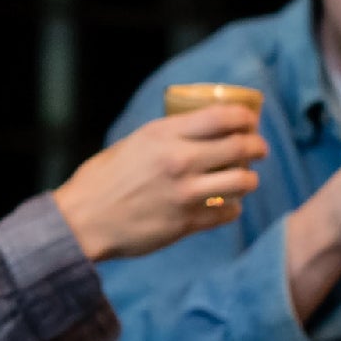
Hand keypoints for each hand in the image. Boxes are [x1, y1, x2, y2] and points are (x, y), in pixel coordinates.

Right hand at [53, 106, 270, 260]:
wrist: (82, 222)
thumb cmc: (101, 181)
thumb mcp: (132, 144)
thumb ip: (166, 137)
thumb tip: (197, 131)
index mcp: (163, 135)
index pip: (223, 116)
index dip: (245, 117)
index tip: (249, 122)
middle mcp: (179, 161)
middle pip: (241, 146)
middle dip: (258, 147)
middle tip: (258, 150)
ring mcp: (185, 194)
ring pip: (243, 182)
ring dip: (250, 180)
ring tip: (245, 181)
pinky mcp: (186, 223)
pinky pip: (228, 213)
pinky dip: (232, 209)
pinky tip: (226, 206)